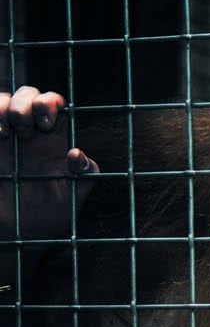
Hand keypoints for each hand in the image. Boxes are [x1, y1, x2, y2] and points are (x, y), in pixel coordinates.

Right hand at [0, 87, 99, 242]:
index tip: (46, 124)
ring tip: (4, 135)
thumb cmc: (49, 214)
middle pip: (25, 94)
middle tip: (27, 131)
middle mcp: (27, 131)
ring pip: (1, 100)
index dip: (49, 103)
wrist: (19, 232)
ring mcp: (4, 136)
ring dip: (2, 107)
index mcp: (52, 139)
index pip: (52, 103)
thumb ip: (84, 174)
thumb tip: (77, 153)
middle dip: (25, 103)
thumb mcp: (73, 197)